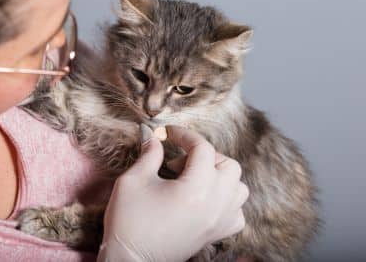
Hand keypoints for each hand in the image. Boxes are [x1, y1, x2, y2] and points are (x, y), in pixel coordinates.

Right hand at [97, 125, 248, 261]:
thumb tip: (152, 136)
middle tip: (180, 161)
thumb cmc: (129, 222)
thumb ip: (148, 154)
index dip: (184, 135)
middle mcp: (215, 205)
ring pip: (239, 188)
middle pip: (229, 165)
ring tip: (195, 178)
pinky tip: (206, 199)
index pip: (203, 149)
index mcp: (196, 189)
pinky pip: (237, 212)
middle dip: (206, 155)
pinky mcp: (215, 235)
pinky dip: (227, 200)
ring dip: (220, 176)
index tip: (168, 133)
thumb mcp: (133, 181)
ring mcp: (219, 222)